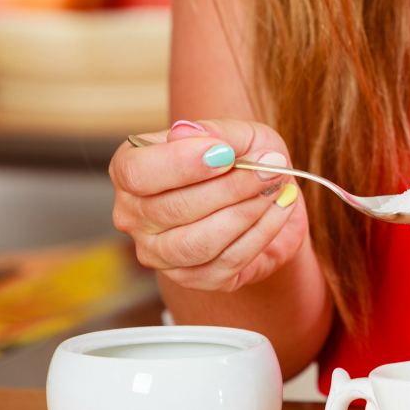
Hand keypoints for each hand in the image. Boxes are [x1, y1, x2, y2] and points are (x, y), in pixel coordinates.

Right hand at [109, 119, 307, 291]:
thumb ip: (216, 131)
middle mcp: (134, 216)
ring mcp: (160, 253)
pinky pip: (227, 262)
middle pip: (172, 209)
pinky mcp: (194, 278)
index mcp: (130, 171)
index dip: (181, 163)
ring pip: (198, 243)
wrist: (268, 195)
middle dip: (230, 187)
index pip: (136, 172)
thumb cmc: (244, 159)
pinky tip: (279, 209)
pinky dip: (262, 233)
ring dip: (246, 213)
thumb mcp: (238, 134)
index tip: (227, 153)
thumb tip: (186, 133)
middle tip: (270, 168)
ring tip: (275, 188)